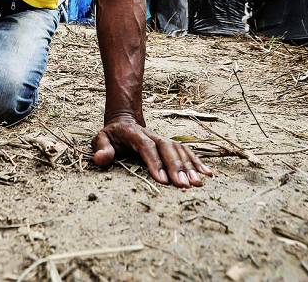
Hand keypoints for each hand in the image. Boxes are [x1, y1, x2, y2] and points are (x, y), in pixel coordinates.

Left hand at [92, 116, 212, 187]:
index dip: (155, 162)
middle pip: (167, 148)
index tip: (163, 180)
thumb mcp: (100, 139)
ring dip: (189, 166)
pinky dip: (197, 161)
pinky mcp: (170, 144)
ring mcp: (163, 139)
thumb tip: (101, 158)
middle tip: (184, 185)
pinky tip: (207, 173)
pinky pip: (186, 151)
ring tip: (197, 183)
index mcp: (134, 134)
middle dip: (176, 167)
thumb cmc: (111, 136)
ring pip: (179, 150)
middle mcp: (152, 135)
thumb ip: (101, 148)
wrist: (124, 121)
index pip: (146, 146)